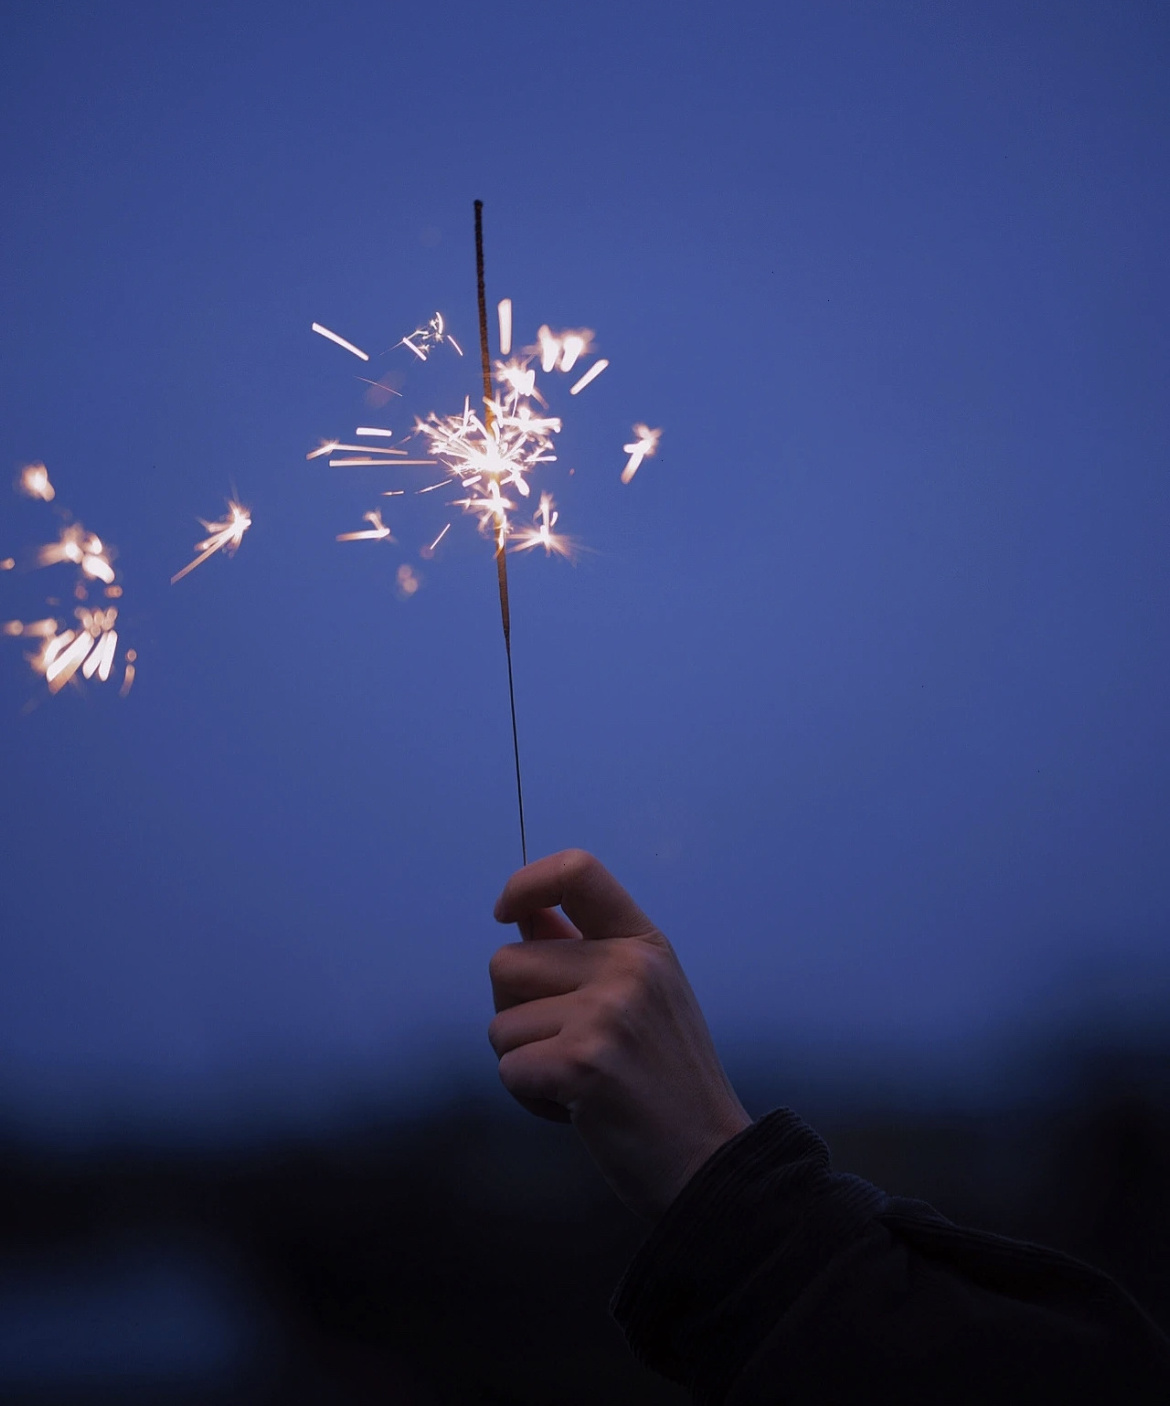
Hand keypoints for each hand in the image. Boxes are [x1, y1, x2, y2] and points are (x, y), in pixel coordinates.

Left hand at [488, 849, 751, 1219]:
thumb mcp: (644, 995)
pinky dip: (530, 1098)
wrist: (711, 1161)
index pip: (577, 871)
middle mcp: (627, 967)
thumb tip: (522, 914)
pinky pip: (508, 1069)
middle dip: (516, 1011)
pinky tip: (577, 1108)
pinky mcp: (580, 1064)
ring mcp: (605, 1014)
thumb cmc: (668, 1080)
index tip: (505, 913)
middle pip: (506, 963)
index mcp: (644, 943)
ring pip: (500, 1024)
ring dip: (525, 1061)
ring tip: (580, 1082)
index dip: (526, 882)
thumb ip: (583, 951)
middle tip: (565, 1046)